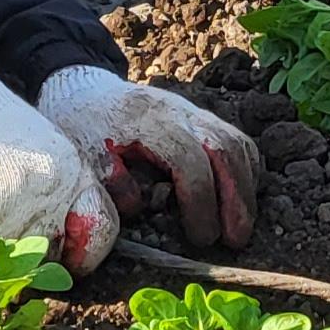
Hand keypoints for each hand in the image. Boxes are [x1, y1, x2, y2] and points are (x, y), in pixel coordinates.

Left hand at [38, 67, 260, 249]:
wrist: (84, 90)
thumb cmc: (83, 129)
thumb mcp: (85, 157)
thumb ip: (111, 183)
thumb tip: (139, 207)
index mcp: (150, 124)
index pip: (190, 163)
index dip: (201, 204)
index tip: (201, 239)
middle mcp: (180, 113)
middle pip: (225, 149)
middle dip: (237, 198)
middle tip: (236, 240)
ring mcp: (193, 111)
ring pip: (237, 141)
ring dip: (246, 186)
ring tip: (242, 224)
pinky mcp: (200, 116)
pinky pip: (236, 138)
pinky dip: (246, 168)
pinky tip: (241, 196)